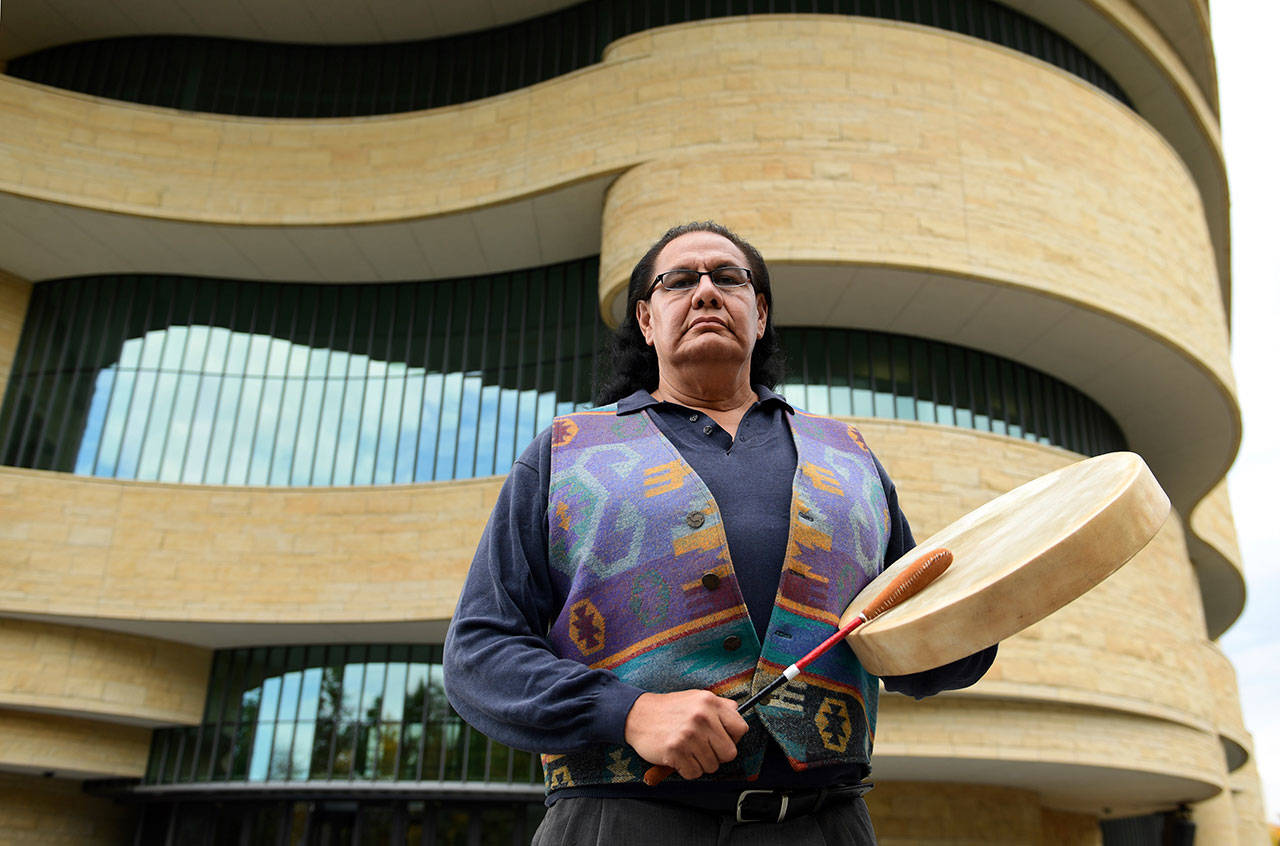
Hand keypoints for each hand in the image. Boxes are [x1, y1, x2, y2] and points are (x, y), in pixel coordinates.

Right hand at [624, 690, 748, 779]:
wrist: (638, 715)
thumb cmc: (669, 709)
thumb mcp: (696, 698)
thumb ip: (720, 706)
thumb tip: (738, 713)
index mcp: (710, 703)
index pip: (741, 728)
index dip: (733, 737)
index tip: (721, 738)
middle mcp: (701, 717)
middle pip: (729, 753)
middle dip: (717, 755)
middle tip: (703, 748)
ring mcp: (688, 735)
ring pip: (712, 766)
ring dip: (700, 763)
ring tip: (688, 750)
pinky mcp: (675, 751)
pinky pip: (694, 773)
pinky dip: (687, 770)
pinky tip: (679, 757)